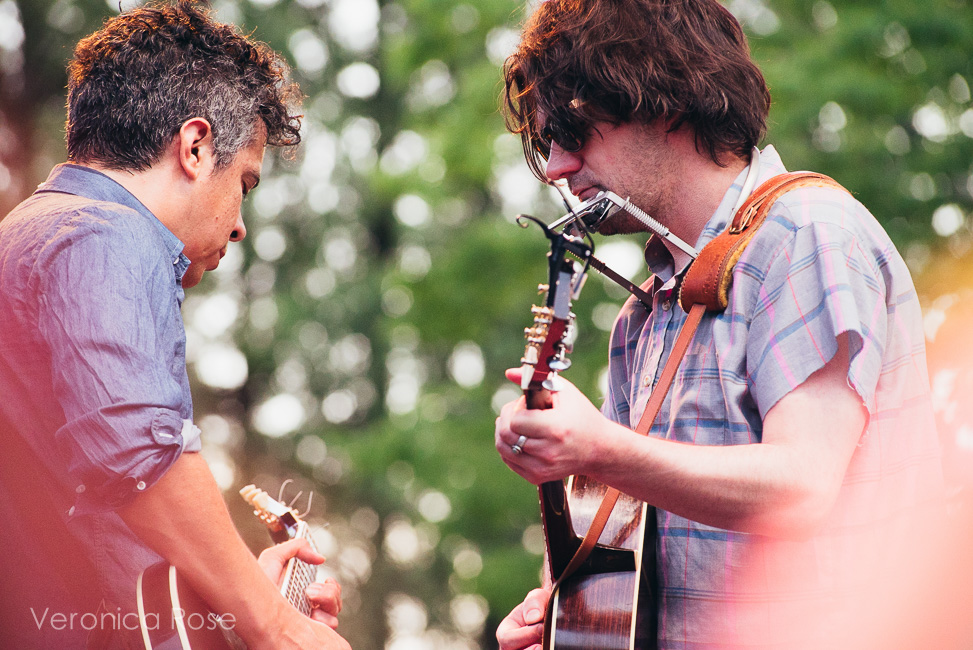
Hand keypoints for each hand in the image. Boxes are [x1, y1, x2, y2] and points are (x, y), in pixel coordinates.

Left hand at [257, 538, 341, 627]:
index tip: (326, 580)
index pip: (327, 589)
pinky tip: (310, 616)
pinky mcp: (308, 633)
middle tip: (310, 591)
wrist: (246, 612)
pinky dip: (324, 619)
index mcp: (301, 592)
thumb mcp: (272, 559)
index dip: (331, 584)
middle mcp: (306, 608)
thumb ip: (296, 548)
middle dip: (329, 592)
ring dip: (327, 602)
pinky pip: (330, 625)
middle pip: (335, 600)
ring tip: (309, 600)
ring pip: (335, 613)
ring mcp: (308, 623)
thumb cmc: (254, 588)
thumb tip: (320, 558)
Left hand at [495, 368, 612, 483]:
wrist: (600, 449)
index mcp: (556, 429)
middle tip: (520, 412)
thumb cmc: (582, 417)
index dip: (516, 408)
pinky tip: (522, 438)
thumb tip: (509, 373)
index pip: (515, 421)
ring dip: (504, 432)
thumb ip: (534, 380)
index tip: (527, 404)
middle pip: (506, 435)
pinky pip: (509, 460)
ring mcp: (541, 468)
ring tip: (519, 424)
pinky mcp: (537, 477)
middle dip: (507, 418)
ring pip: (503, 448)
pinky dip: (509, 447)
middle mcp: (547, 452)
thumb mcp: (564, 392)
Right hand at [496, 587, 550, 649]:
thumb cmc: (542, 606)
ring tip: (545, 647)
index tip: (541, 628)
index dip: (524, 635)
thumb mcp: (538, 597)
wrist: (553, 616)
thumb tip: (533, 618)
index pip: (507, 639)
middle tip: (542, 645)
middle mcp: (511, 649)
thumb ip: (534, 602)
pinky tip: (550, 648)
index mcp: (506, 632)